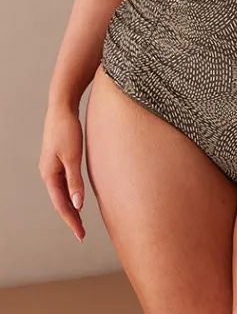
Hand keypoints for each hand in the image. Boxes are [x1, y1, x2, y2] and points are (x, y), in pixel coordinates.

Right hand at [39, 103, 85, 241]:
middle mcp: (48, 173)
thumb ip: (74, 181)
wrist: (62, 108)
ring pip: (61, 193)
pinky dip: (70, 193)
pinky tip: (77, 197)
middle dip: (70, 218)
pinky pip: (63, 183)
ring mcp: (51, 166)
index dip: (71, 221)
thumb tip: (77, 205)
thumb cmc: (67, 130)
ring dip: (70, 207)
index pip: (61, 205)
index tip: (80, 235)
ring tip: (80, 220)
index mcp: (49, 175)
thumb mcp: (72, 156)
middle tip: (81, 234)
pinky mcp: (58, 159)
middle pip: (60, 201)